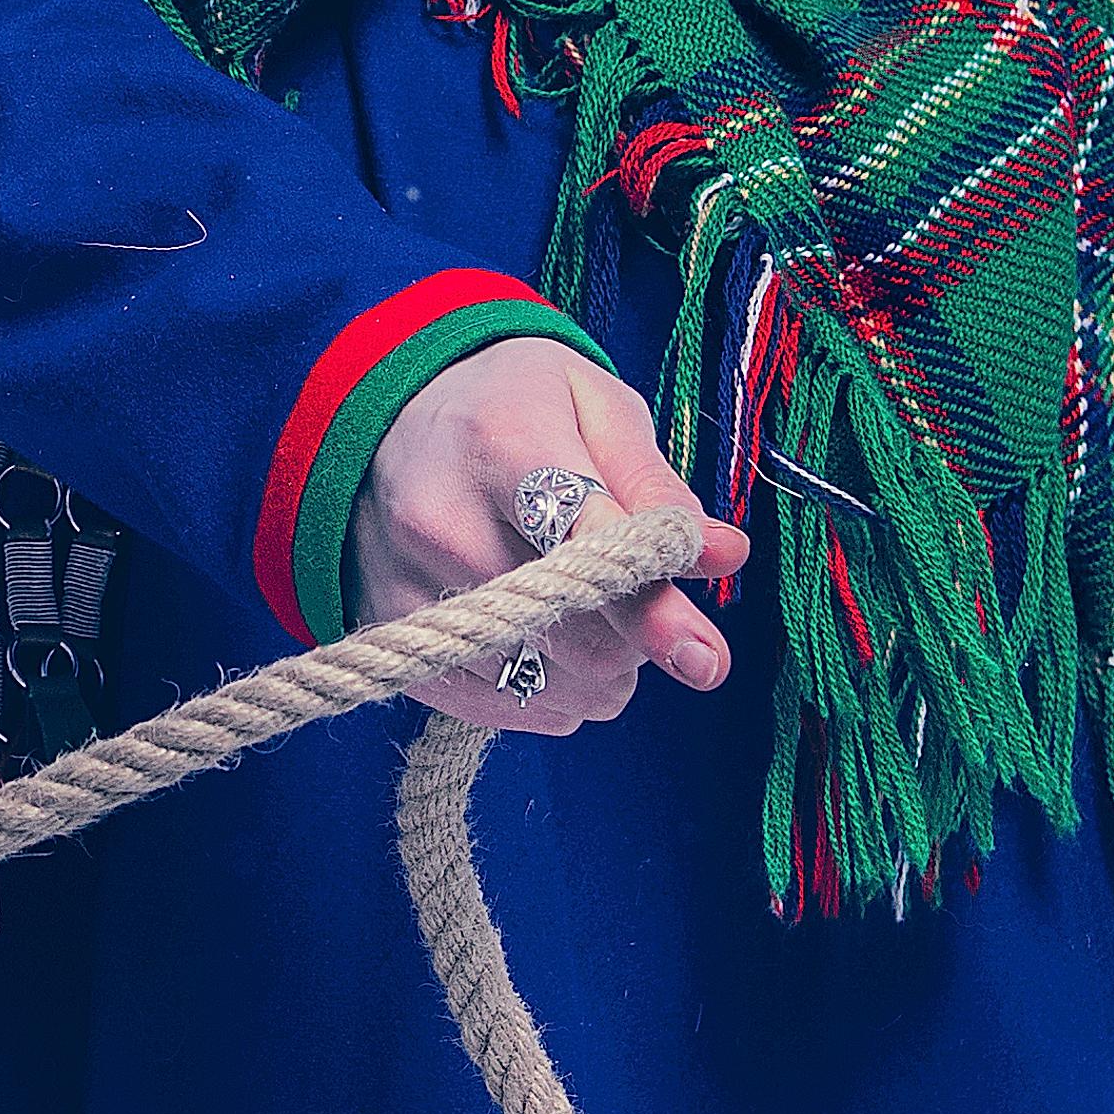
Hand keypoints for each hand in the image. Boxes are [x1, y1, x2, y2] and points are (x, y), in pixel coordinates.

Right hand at [349, 336, 742, 737]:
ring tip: (584, 605)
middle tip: (631, 585)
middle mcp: (440, 522)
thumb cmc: (510, 405)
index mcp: (501, 443)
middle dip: (635, 629)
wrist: (387, 418)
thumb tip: (726, 555)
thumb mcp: (594, 406)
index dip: (652, 605)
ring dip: (600, 668)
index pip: (586, 544)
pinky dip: (552, 692)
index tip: (703, 658)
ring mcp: (408, 591)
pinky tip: (546, 638)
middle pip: (577, 632)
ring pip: (550, 685)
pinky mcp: (398, 643)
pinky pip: (508, 708)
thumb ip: (655, 486)